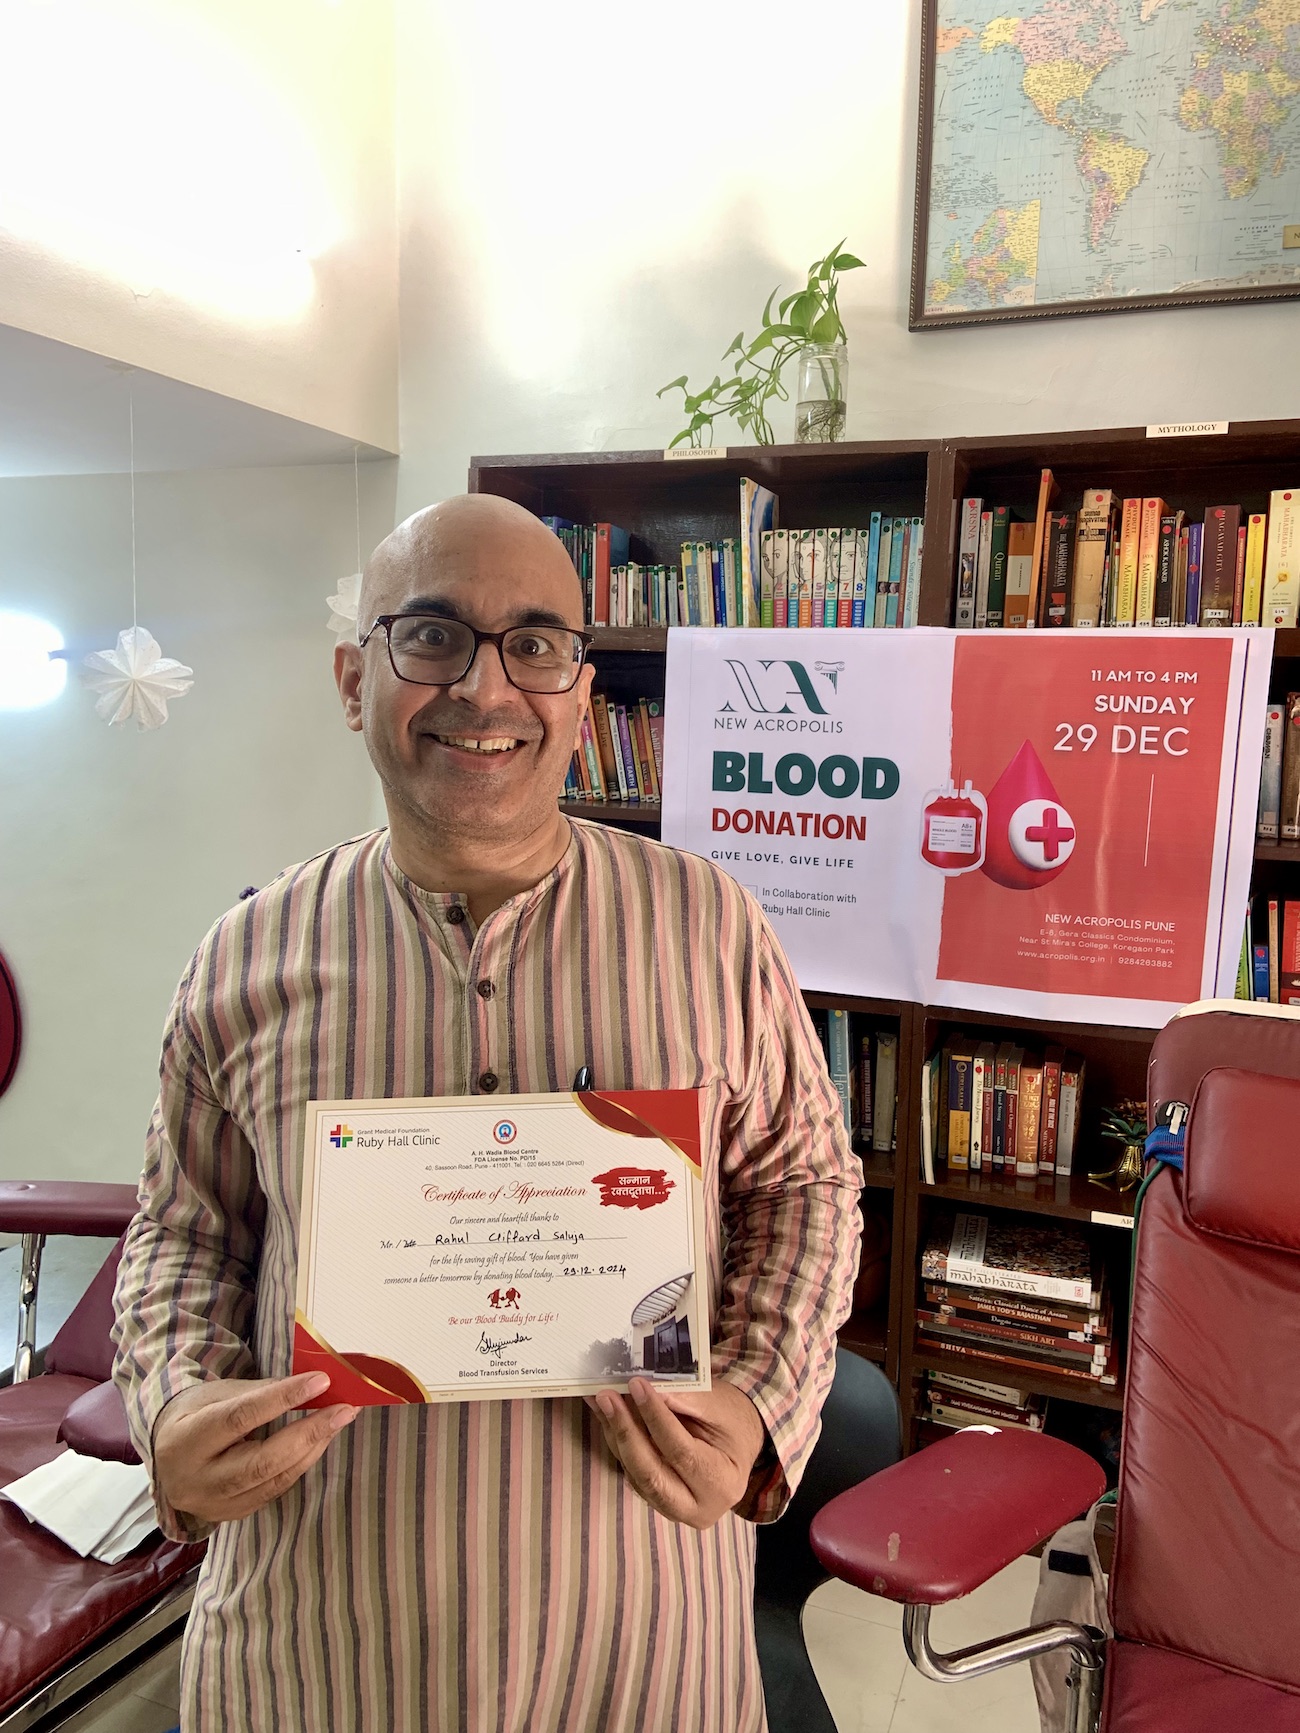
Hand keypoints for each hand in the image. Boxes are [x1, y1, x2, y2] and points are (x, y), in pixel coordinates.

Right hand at [153, 1370, 357, 1524]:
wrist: (167, 1457)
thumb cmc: (196, 1415)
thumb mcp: (216, 1394)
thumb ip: (259, 1393)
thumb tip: (309, 1386)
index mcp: (186, 1440)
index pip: (240, 1418)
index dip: (282, 1399)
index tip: (321, 1382)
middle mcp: (196, 1480)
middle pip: (261, 1462)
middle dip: (309, 1434)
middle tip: (344, 1409)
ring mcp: (213, 1505)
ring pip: (272, 1481)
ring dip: (312, 1449)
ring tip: (337, 1421)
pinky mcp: (231, 1516)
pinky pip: (273, 1492)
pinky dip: (299, 1465)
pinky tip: (317, 1444)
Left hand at [586, 1377, 766, 1529]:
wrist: (738, 1444)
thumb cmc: (733, 1421)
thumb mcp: (720, 1405)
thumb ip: (689, 1400)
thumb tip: (651, 1390)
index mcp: (721, 1483)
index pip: (680, 1452)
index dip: (655, 1418)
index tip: (637, 1385)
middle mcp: (698, 1507)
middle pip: (651, 1474)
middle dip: (626, 1432)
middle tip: (607, 1397)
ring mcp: (674, 1510)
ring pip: (636, 1475)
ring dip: (615, 1435)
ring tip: (600, 1401)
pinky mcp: (657, 1501)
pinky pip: (632, 1472)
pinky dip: (618, 1442)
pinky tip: (606, 1415)